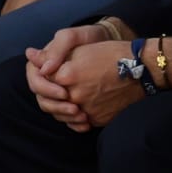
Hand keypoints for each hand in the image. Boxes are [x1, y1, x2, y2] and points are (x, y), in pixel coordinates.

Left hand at [24, 26, 146, 130]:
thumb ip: (52, 55)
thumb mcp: (81, 48)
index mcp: (68, 76)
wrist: (142, 71)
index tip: (53, 72)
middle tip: (62, 87)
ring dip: (63, 108)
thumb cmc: (111, 54)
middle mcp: (75, 96)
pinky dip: (77, 118)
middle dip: (54, 93)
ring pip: (64, 114)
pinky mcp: (98, 120)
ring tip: (71, 97)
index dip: (47, 75)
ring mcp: (87, 110)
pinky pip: (80, 123)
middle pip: (52, 100)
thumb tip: (29, 55)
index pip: (44, 80)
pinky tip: (81, 107)